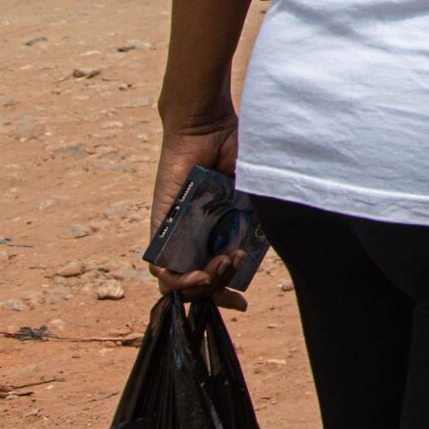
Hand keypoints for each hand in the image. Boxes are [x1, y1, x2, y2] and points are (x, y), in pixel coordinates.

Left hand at [149, 115, 247, 308]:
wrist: (208, 126)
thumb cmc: (234, 150)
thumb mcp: (253, 191)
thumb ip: (257, 217)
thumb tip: (269, 242)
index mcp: (218, 232)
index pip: (215, 275)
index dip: (227, 294)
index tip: (243, 303)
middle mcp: (195, 236)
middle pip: (197, 284)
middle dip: (217, 289)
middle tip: (234, 268)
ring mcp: (176, 233)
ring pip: (177, 281)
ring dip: (199, 286)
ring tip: (216, 270)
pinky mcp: (161, 224)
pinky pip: (158, 262)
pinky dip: (172, 277)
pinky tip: (194, 274)